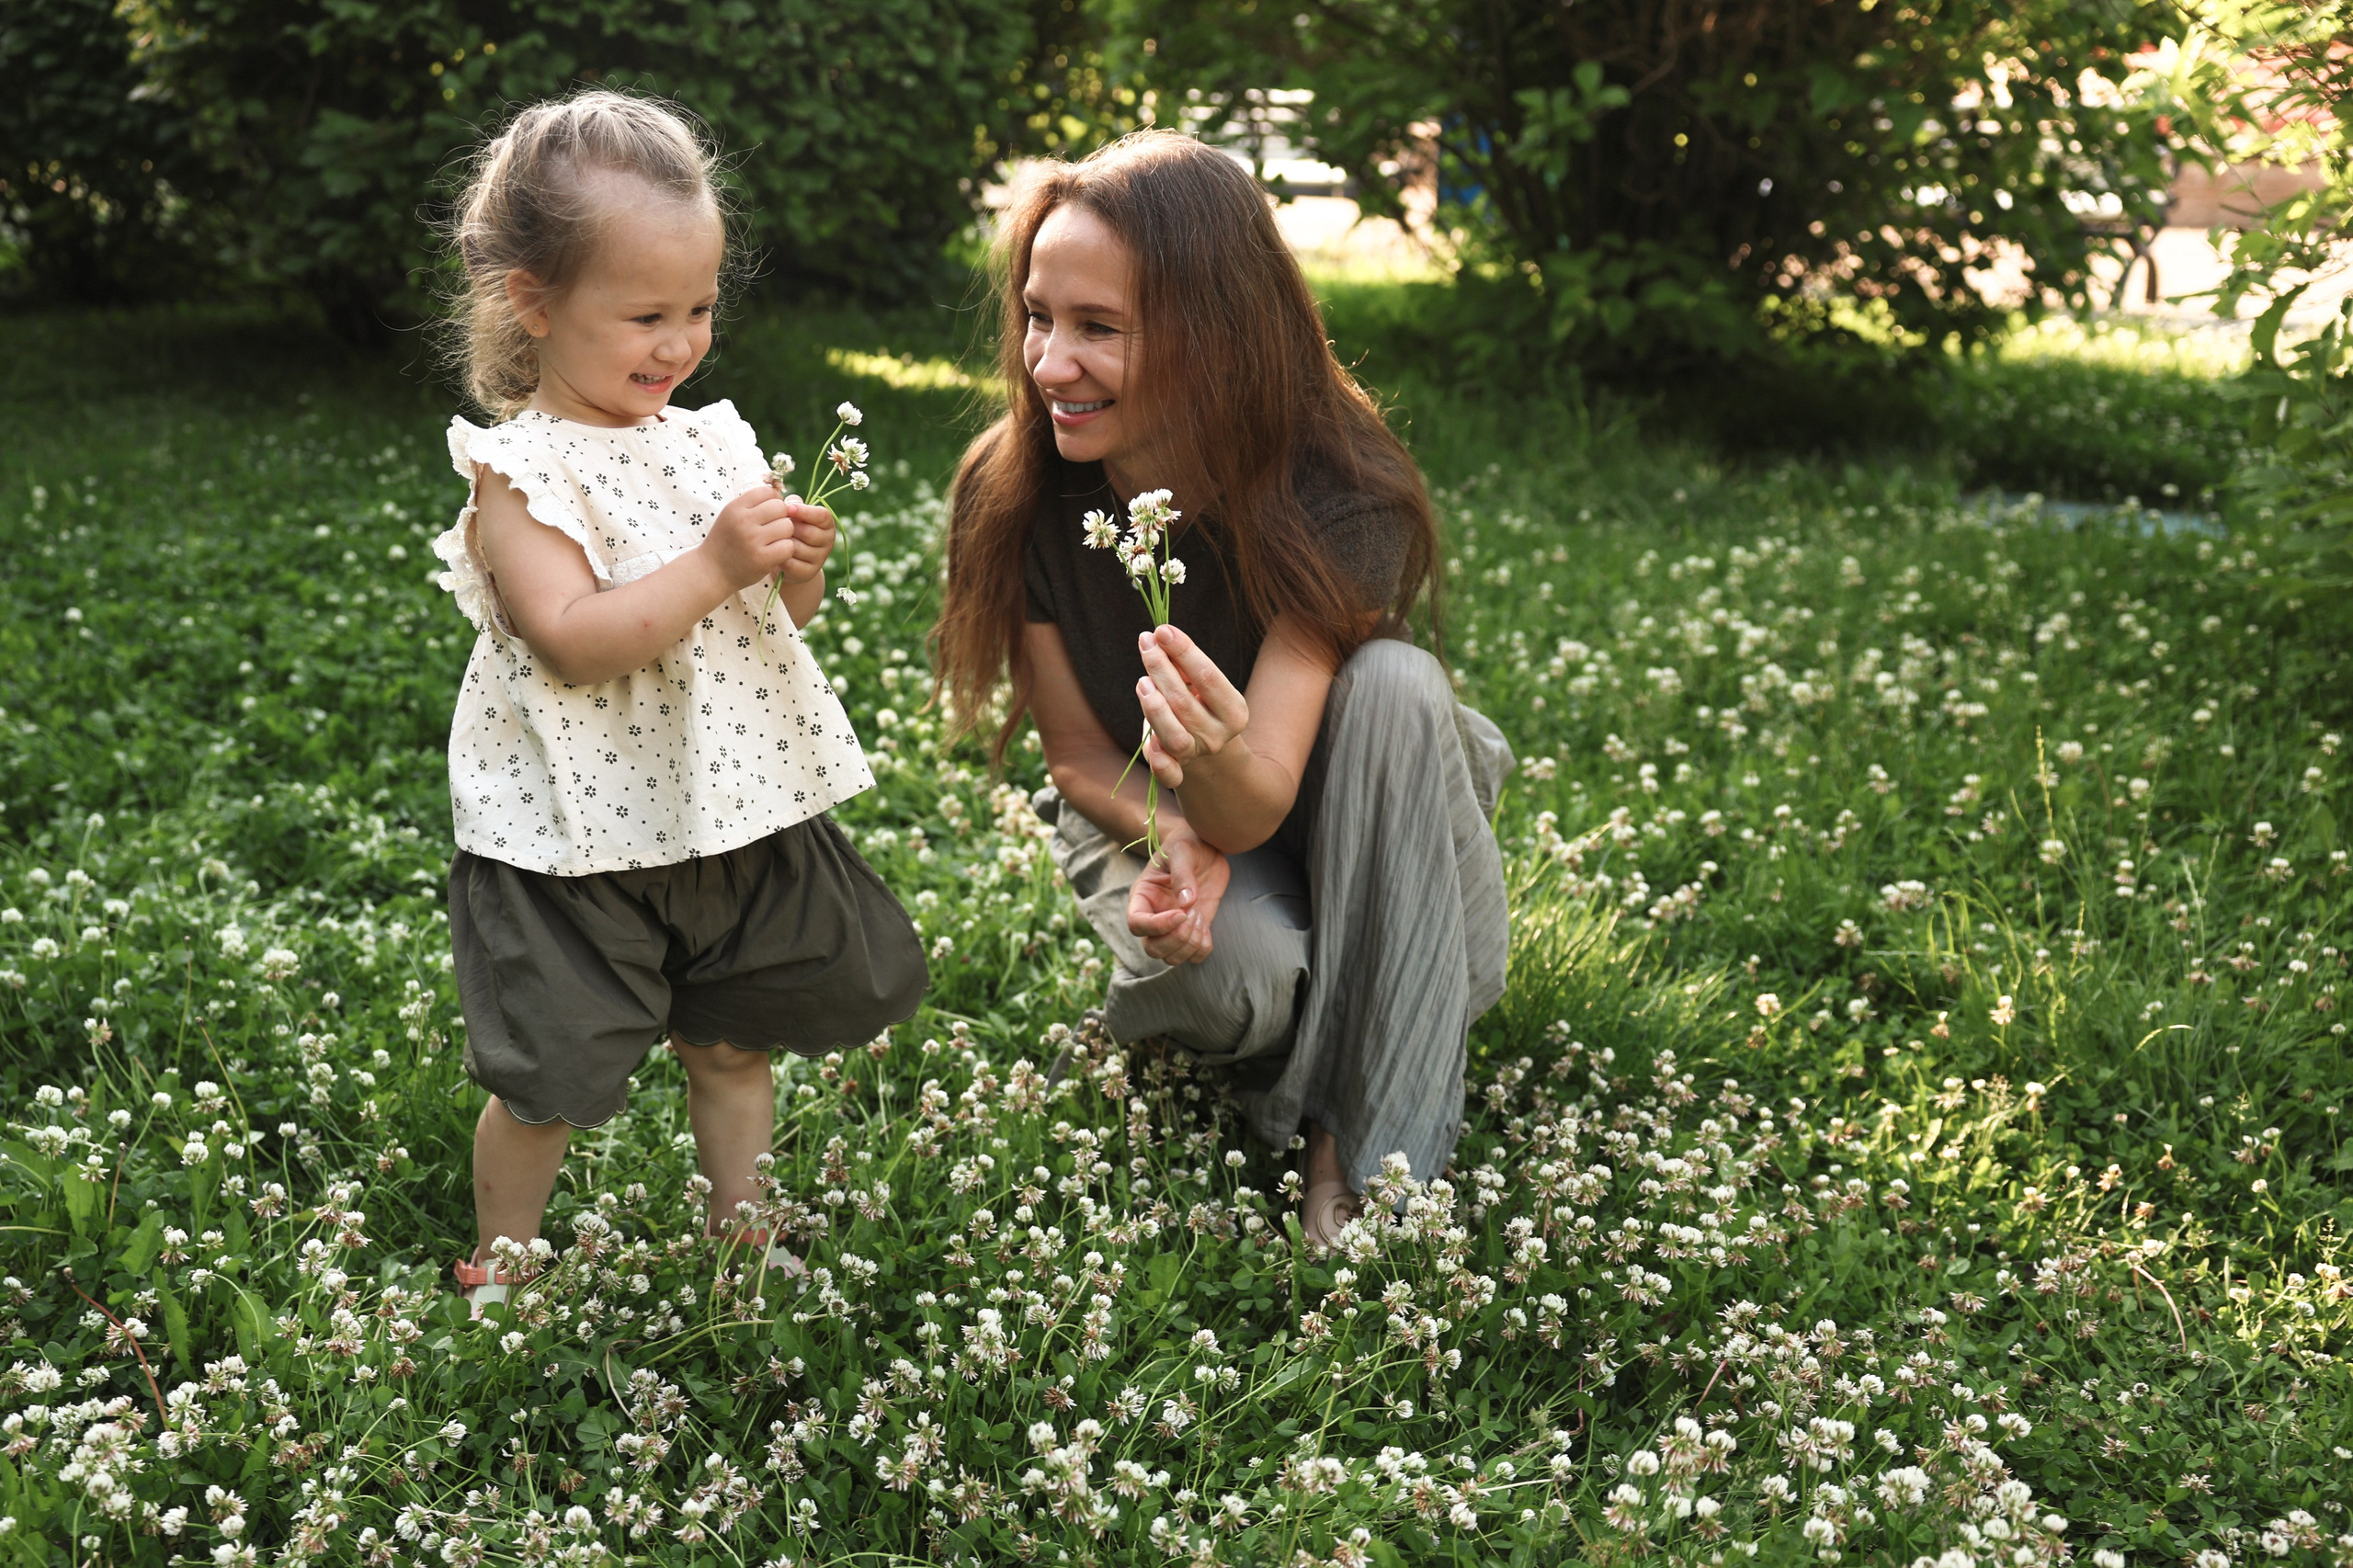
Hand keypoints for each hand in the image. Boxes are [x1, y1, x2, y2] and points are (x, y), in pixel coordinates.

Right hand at [700, 484, 800, 590]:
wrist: (712, 571)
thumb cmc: (726, 541)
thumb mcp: (732, 516)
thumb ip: (753, 504)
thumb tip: (781, 492)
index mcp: (735, 507)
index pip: (767, 491)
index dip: (774, 500)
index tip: (769, 513)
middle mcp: (743, 521)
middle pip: (781, 507)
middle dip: (782, 517)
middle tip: (774, 528)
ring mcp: (752, 540)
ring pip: (788, 526)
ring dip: (785, 534)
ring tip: (774, 541)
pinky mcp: (762, 559)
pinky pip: (788, 546)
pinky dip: (785, 550)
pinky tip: (775, 553)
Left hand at [772, 498, 836, 584]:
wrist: (787, 556)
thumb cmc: (790, 529)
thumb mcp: (793, 514)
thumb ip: (793, 504)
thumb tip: (790, 503)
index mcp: (827, 524)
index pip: (822, 516)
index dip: (805, 511)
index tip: (788, 508)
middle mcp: (828, 541)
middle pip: (809, 532)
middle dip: (790, 528)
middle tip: (777, 526)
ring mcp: (820, 558)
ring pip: (798, 548)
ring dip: (783, 543)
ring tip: (774, 539)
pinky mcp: (809, 573)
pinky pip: (791, 564)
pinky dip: (780, 557)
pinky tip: (774, 552)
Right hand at [1127, 826, 1229, 963]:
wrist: (1204, 847)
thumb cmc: (1186, 844)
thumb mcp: (1182, 850)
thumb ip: (1182, 873)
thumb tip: (1187, 901)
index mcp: (1143, 897)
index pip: (1136, 924)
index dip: (1157, 926)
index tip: (1182, 912)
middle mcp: (1154, 917)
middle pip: (1152, 949)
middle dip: (1175, 939)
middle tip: (1193, 914)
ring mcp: (1173, 928)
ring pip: (1171, 959)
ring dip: (1189, 944)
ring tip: (1200, 916)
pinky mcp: (1193, 932)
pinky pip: (1194, 957)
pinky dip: (1202, 948)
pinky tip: (1206, 926)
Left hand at [1135, 624, 1249, 790]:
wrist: (1207, 750)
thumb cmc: (1199, 705)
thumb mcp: (1200, 686)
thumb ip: (1185, 667)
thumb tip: (1162, 638)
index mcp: (1234, 711)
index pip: (1208, 677)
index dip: (1184, 652)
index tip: (1163, 630)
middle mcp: (1217, 736)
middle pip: (1184, 702)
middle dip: (1161, 669)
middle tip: (1146, 643)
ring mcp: (1197, 755)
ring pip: (1174, 735)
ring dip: (1154, 707)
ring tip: (1142, 681)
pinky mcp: (1177, 773)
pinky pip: (1169, 774)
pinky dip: (1159, 761)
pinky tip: (1149, 741)